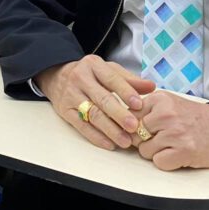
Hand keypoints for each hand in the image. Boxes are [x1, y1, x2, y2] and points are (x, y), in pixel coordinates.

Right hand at [36, 55, 155, 150]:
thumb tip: (151, 87)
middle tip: (134, 127)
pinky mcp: (65, 110)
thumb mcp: (108, 69)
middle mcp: (81, 79)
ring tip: (126, 141)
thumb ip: (129, 79)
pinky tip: (110, 144)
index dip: (126, 92)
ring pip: (92, 114)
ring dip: (110, 130)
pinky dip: (96, 137)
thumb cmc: (90, 74)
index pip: (111, 78)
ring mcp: (71, 95)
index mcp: (94, 65)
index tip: (139, 104)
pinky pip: (81, 126)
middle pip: (102, 99)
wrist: (57, 75)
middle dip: (119, 114)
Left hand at [132, 91, 208, 169]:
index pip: (129, 115)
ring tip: (171, 146)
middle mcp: (165, 114)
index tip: (144, 129)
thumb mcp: (169, 103)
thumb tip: (121, 121)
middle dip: (144, 140)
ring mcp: (175, 132)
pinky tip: (177, 155)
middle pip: (134, 134)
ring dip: (155, 153)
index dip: (134, 126)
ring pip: (144, 150)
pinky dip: (165, 162)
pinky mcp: (184, 151)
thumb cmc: (195, 118)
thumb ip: (146, 108)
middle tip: (162, 139)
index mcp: (160, 99)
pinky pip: (158, 162)